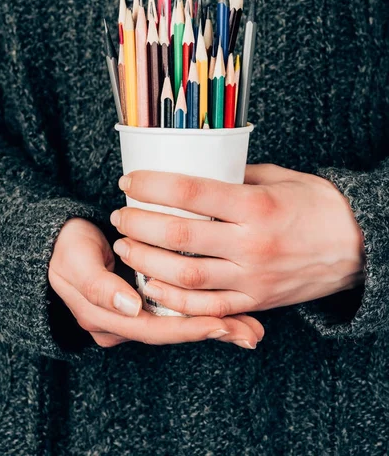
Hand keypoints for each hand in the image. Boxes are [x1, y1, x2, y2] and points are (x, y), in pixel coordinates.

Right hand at [49, 218, 262, 348]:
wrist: (56, 245)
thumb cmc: (67, 249)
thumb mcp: (76, 263)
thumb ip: (99, 285)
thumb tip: (130, 308)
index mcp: (107, 321)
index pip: (155, 330)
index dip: (189, 329)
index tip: (222, 324)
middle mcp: (126, 324)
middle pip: (175, 332)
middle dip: (213, 332)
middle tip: (250, 334)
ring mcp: (136, 314)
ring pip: (180, 323)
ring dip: (216, 325)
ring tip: (252, 330)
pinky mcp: (146, 300)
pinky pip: (179, 309)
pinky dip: (205, 310)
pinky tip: (234, 312)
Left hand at [110, 164, 364, 317]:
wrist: (359, 248)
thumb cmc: (319, 205)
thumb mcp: (281, 178)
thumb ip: (237, 175)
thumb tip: (197, 170)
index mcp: (257, 206)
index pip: (190, 192)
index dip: (152, 185)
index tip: (130, 181)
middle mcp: (251, 243)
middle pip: (179, 234)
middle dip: (139, 223)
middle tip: (120, 215)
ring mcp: (253, 277)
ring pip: (185, 275)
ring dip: (147, 260)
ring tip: (125, 246)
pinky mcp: (256, 300)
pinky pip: (206, 307)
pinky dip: (173, 298)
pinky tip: (151, 283)